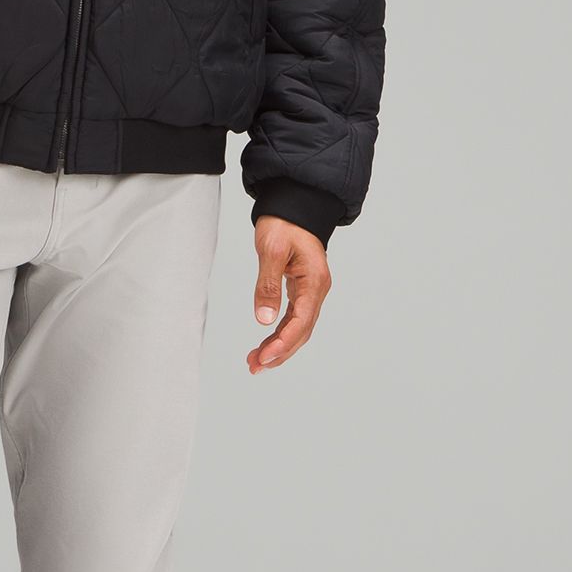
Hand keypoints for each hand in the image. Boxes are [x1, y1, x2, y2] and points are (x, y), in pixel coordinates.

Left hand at [247, 215, 331, 373]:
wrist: (293, 205)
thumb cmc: (284, 223)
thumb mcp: (272, 250)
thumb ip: (268, 285)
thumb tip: (264, 319)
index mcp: (315, 281)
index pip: (302, 321)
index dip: (283, 343)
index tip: (264, 357)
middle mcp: (317, 290)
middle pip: (302, 331)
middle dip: (280, 352)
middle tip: (255, 366)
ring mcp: (311, 291)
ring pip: (298, 328)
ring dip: (278, 347)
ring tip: (255, 362)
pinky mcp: (301, 290)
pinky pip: (293, 319)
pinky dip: (279, 333)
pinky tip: (265, 344)